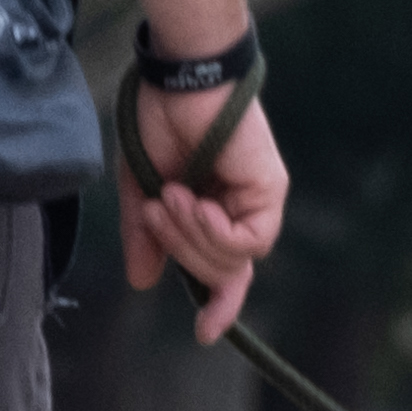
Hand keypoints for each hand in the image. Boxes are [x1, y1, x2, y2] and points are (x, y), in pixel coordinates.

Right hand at [118, 78, 288, 340]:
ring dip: (191, 237)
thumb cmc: (161, 118)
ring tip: (168, 197)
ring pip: (233, 260)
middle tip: (152, 212)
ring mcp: (260, 200)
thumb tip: (143, 282)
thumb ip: (147, 236)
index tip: (205, 333)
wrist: (179, 76)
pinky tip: (193, 201)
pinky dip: (214, 232)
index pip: (226, 269)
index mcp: (215, 209)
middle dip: (180, 251)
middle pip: (222, 270)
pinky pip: (247, 242)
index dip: (220, 304)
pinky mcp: (270, 189)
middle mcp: (243, 208)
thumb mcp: (141, 187)